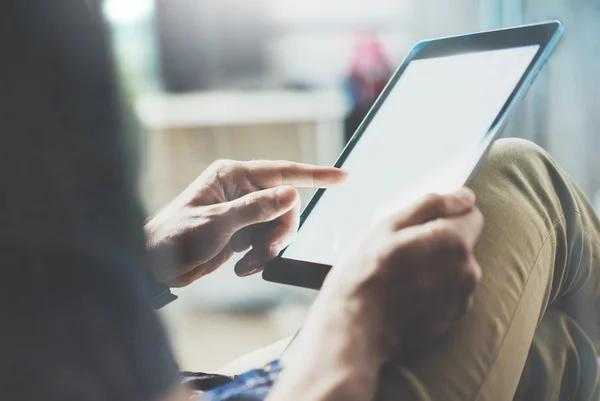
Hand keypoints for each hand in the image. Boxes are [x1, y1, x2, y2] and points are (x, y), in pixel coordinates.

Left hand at [145, 160, 346, 286]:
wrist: (156, 265)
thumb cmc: (177, 236)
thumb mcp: (218, 222)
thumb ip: (256, 209)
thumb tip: (292, 194)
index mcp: (233, 176)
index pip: (282, 172)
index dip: (315, 174)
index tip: (343, 177)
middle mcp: (242, 190)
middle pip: (286, 205)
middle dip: (280, 231)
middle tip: (266, 251)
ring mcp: (244, 212)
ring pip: (279, 227)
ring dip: (269, 248)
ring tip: (248, 264)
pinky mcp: (242, 232)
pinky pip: (267, 242)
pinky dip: (260, 257)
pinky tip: (241, 268)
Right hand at [293, 189, 483, 365]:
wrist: (355, 327)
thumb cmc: (365, 273)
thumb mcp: (389, 226)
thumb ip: (432, 205)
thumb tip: (465, 196)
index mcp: (454, 241)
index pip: (472, 214)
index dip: (447, 214)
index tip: (420, 225)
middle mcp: (467, 270)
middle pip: (463, 242)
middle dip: (440, 241)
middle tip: (403, 251)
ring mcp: (461, 298)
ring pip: (456, 268)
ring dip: (437, 266)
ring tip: (402, 275)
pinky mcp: (453, 319)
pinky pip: (450, 292)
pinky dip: (435, 289)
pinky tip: (407, 293)